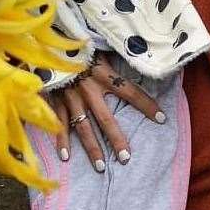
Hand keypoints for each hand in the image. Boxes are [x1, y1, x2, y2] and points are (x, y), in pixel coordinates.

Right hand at [45, 54, 164, 170]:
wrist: (48, 41)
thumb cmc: (79, 43)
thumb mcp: (101, 46)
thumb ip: (115, 54)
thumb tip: (137, 53)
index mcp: (103, 74)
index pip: (131, 92)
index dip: (147, 105)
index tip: (161, 119)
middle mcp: (89, 90)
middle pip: (106, 119)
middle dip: (116, 140)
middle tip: (126, 158)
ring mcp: (71, 98)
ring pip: (83, 128)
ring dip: (92, 149)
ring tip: (100, 168)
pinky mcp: (55, 100)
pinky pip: (59, 124)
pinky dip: (61, 140)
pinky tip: (65, 157)